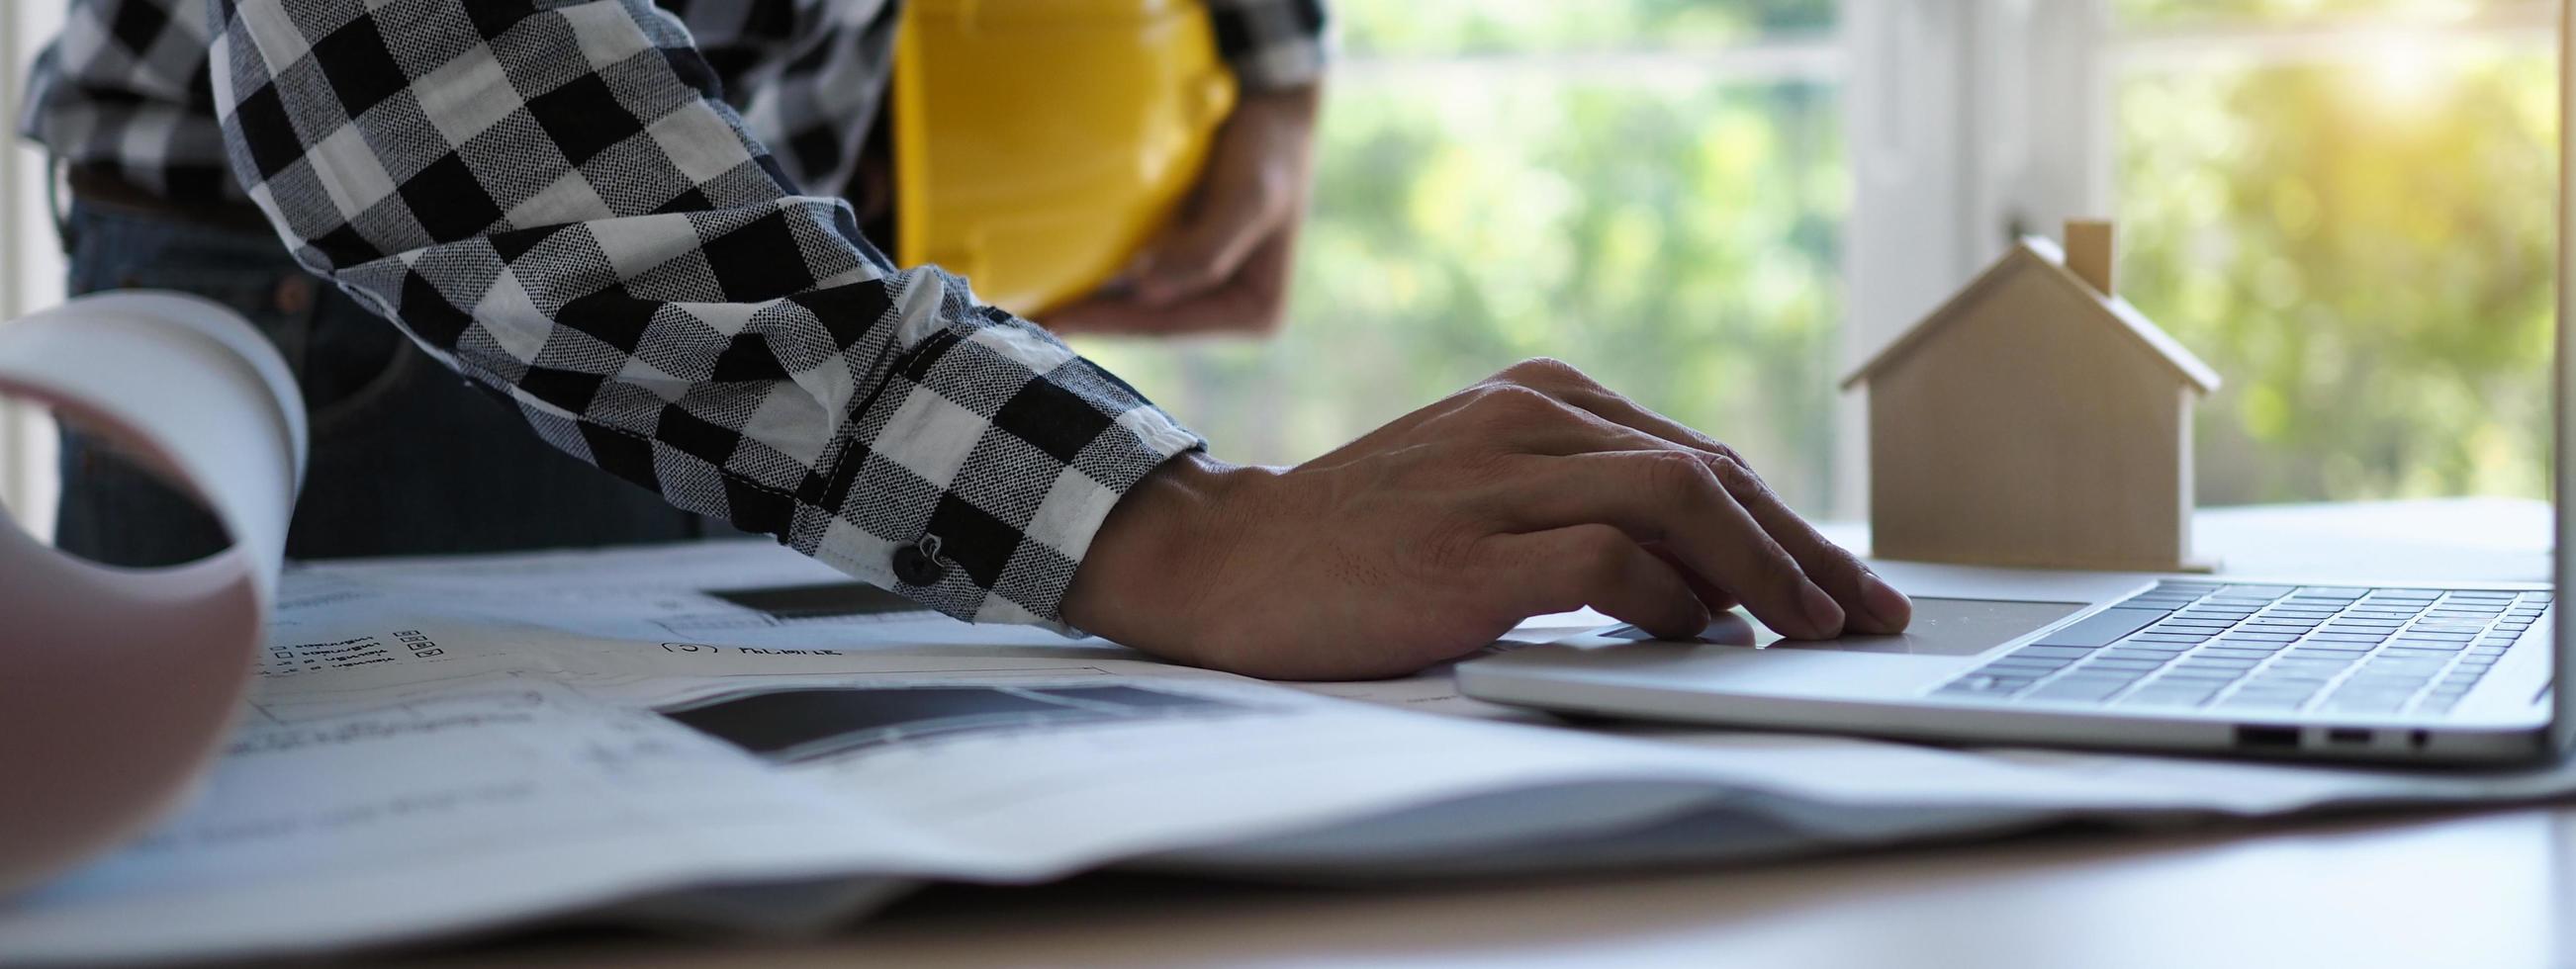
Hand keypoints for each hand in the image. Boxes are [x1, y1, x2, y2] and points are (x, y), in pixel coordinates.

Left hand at [1044, 84, 1318, 336]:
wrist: (1268, 108)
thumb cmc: (1264, 152)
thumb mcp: (1246, 199)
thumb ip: (1204, 252)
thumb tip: (1147, 294)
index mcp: (1254, 312)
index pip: (1167, 324)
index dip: (1109, 325)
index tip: (1056, 321)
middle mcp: (1226, 310)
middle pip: (1145, 321)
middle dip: (1089, 321)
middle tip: (1025, 323)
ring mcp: (1200, 288)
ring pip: (1132, 305)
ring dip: (1084, 304)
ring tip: (1027, 308)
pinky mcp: (1177, 263)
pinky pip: (1128, 279)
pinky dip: (1094, 278)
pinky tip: (1052, 277)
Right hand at [1061, 359, 1913, 679]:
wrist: (1224, 562)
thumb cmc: (1357, 541)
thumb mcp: (1476, 487)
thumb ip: (1575, 501)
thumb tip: (1710, 573)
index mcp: (1538, 399)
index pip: (1697, 454)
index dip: (1784, 522)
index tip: (1842, 583)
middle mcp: (1527, 422)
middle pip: (1708, 471)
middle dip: (1802, 548)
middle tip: (1862, 612)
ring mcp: (1496, 481)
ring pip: (1677, 499)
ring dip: (1762, 569)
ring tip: (1806, 628)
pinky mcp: (1468, 550)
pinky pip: (1608, 559)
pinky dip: (1671, 598)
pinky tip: (1696, 636)